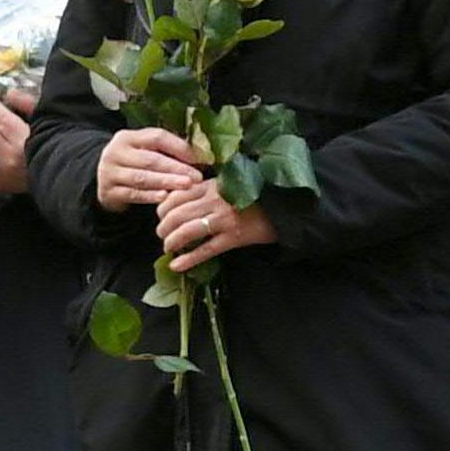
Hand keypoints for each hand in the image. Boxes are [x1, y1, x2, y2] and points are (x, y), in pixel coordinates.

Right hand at [94, 125, 205, 213]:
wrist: (103, 180)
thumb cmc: (133, 163)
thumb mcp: (143, 150)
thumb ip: (166, 150)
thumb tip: (201, 154)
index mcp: (127, 137)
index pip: (156, 137)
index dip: (178, 147)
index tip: (197, 158)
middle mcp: (115, 153)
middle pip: (150, 159)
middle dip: (175, 168)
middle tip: (195, 177)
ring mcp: (109, 173)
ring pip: (141, 178)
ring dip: (166, 182)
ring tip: (185, 186)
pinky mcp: (108, 192)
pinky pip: (133, 194)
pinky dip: (150, 196)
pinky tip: (165, 197)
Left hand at [153, 174, 279, 269]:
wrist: (287, 205)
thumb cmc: (258, 194)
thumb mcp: (231, 184)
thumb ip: (208, 189)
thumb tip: (180, 201)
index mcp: (212, 185)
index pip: (176, 195)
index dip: (162, 208)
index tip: (161, 216)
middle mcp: (215, 200)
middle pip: (176, 215)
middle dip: (163, 228)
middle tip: (162, 236)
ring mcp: (224, 219)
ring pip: (186, 232)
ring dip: (171, 242)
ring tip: (168, 248)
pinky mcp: (234, 237)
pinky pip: (205, 250)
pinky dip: (187, 260)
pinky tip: (176, 266)